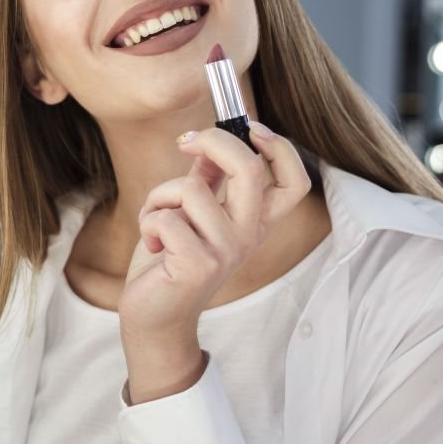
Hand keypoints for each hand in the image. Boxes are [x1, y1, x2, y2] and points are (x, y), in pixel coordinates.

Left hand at [118, 123, 309, 401]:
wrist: (153, 317)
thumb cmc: (169, 261)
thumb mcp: (192, 214)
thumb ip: (206, 181)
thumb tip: (209, 142)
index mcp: (255, 221)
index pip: (294, 180)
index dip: (278, 146)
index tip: (246, 126)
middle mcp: (249, 236)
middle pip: (250, 168)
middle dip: (213, 141)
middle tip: (185, 143)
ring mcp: (226, 252)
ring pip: (190, 190)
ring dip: (159, 196)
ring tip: (154, 220)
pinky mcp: (197, 266)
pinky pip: (166, 218)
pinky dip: (148, 221)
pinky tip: (151, 244)